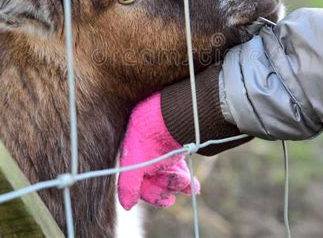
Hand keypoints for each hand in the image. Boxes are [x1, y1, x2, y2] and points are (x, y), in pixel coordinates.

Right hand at [118, 93, 199, 209]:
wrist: (168, 116)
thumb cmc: (147, 139)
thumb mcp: (135, 164)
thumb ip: (128, 185)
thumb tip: (127, 206)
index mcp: (133, 162)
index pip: (142, 187)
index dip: (155, 195)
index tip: (169, 199)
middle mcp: (146, 160)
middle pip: (157, 183)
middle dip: (169, 187)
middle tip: (180, 185)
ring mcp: (162, 155)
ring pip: (170, 178)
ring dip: (180, 184)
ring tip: (189, 183)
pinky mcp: (175, 150)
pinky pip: (180, 170)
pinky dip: (188, 180)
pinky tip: (195, 186)